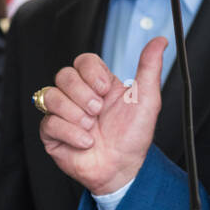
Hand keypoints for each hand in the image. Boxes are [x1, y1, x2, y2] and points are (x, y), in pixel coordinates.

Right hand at [38, 37, 165, 195]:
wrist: (123, 169)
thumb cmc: (133, 136)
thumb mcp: (147, 99)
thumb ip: (149, 67)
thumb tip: (160, 41)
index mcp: (97, 83)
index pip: (82, 60)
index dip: (90, 72)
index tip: (105, 89)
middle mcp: (77, 95)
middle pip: (63, 75)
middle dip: (83, 95)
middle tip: (98, 111)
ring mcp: (62, 113)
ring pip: (51, 96)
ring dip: (76, 115)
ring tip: (92, 128)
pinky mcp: (52, 133)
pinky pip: (49, 122)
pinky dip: (71, 133)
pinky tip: (86, 142)